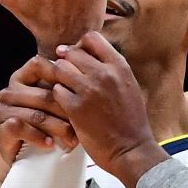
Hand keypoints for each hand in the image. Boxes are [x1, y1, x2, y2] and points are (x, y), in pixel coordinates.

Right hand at [0, 57, 79, 161]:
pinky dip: (38, 137)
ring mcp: (1, 111)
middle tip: (83, 124)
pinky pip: (20, 128)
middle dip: (66, 111)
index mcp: (22, 78)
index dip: (60, 74)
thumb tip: (87, 73)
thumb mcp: (57, 106)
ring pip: (35, 114)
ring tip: (72, 139)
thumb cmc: (46, 128)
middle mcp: (9, 92)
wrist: (26, 158)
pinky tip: (51, 144)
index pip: (39, 64)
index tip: (79, 90)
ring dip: (57, 128)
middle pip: (43, 95)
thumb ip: (65, 89)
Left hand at [49, 32, 166, 187]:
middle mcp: (103, 74)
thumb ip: (113, 70)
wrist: (130, 149)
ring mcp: (88, 90)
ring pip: (60, 69)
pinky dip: (58, 96)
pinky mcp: (75, 108)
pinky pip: (56, 91)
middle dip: (67, 62)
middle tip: (68, 76)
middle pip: (72, 52)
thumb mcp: (130, 86)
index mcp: (119, 67)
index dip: (81, 45)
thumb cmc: (132, 121)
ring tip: (66, 90)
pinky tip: (65, 105)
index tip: (78, 57)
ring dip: (60, 78)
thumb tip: (93, 57)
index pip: (92, 38)